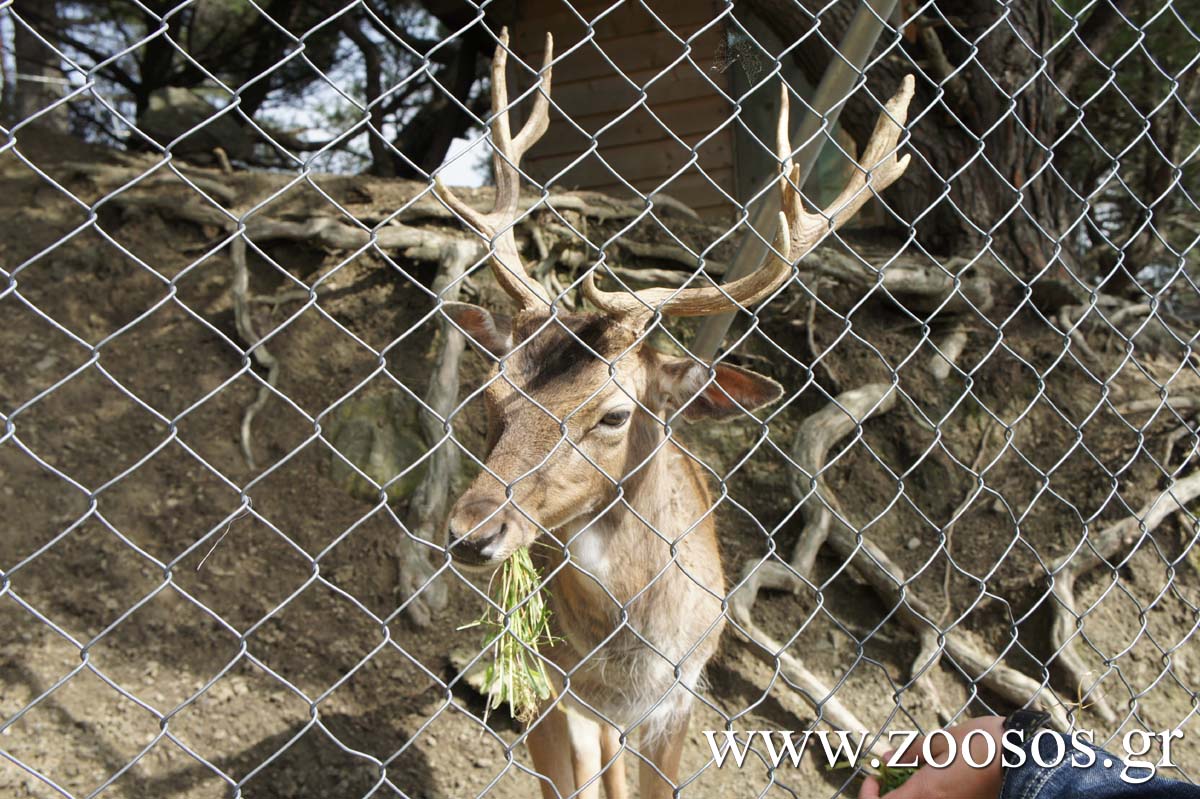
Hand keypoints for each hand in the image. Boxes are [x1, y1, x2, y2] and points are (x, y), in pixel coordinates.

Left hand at [859, 716, 1005, 798]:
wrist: (1023, 756)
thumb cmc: (981, 744)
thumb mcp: (940, 740)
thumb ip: (909, 753)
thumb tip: (887, 758)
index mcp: (925, 793)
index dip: (870, 794)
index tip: (873, 778)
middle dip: (890, 796)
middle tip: (888, 780)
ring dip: (908, 795)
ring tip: (912, 777)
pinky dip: (926, 796)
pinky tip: (933, 781)